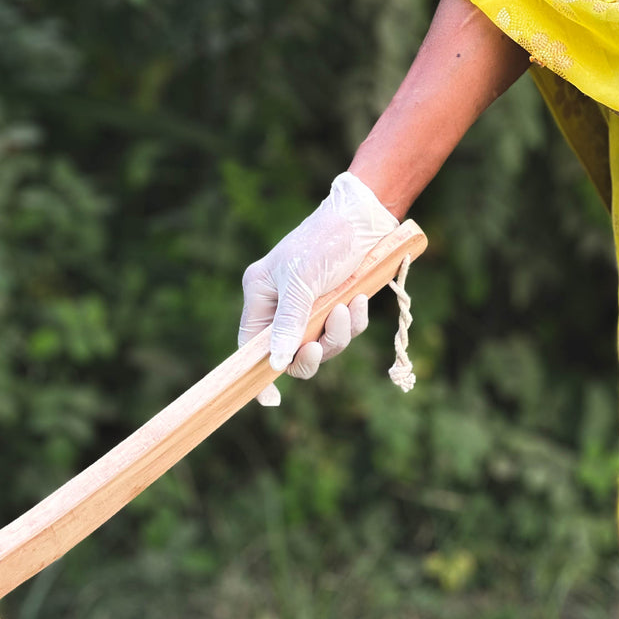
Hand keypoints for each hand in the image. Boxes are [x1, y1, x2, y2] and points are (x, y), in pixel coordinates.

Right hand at [238, 171, 397, 404]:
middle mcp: (282, 306)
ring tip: (350, 306)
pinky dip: (355, 321)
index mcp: (261, 296)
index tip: (270, 401)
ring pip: (322, 345)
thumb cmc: (324, 241)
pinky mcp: (337, 306)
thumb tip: (275, 364)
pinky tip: (361, 300)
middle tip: (319, 346)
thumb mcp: (301, 282)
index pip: (251, 345)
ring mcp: (311, 308)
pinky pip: (344, 332)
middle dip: (311, 352)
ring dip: (339, 333)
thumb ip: (287, 323)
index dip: (257, 374)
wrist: (366, 217)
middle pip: (290, 353)